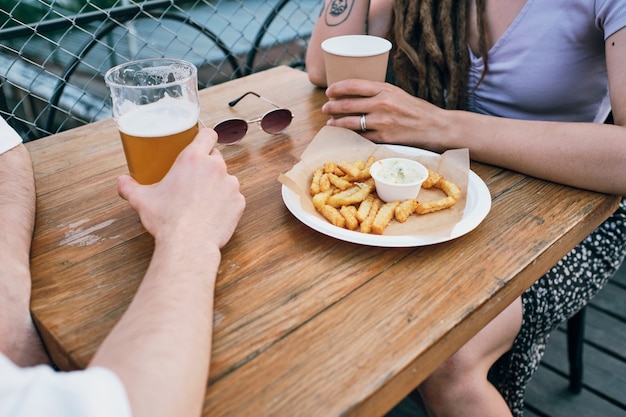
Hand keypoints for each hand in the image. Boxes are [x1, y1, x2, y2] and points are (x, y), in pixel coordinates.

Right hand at [117, 128, 244, 248]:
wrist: (188, 244)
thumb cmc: (167, 220)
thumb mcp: (142, 200)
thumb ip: (130, 187)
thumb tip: (122, 182)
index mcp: (193, 159)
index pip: (207, 135)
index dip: (205, 138)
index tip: (201, 143)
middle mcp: (215, 167)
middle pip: (215, 157)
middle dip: (206, 165)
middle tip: (194, 179)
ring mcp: (230, 184)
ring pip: (226, 178)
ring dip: (217, 185)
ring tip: (202, 200)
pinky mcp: (239, 202)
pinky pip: (234, 197)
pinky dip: (226, 203)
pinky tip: (213, 213)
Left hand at [321, 79, 448, 151]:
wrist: (436, 127)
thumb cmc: (417, 110)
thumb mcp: (398, 94)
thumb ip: (379, 93)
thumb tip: (356, 94)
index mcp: (385, 89)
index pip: (353, 85)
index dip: (337, 88)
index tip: (329, 91)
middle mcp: (382, 104)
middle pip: (347, 104)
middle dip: (331, 107)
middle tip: (325, 108)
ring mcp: (382, 122)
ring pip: (350, 122)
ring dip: (336, 123)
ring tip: (330, 123)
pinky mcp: (383, 138)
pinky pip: (361, 137)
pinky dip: (350, 135)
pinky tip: (344, 135)